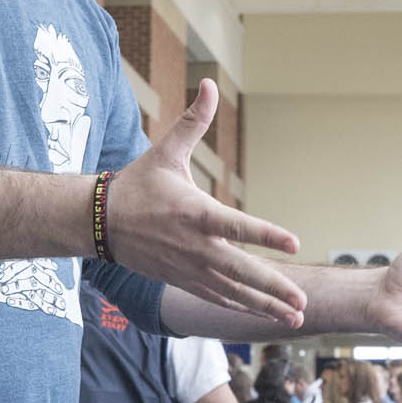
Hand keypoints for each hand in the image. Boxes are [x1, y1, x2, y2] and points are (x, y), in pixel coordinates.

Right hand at [105, 80, 306, 325]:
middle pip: (242, 271)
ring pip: (234, 292)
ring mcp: (190, 269)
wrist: (98, 223)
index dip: (267, 234)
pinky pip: (218, 298)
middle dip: (275, 288)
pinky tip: (264, 316)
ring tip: (295, 318)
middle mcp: (196, 246)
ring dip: (265, 305)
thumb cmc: (137, 185)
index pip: (238, 225)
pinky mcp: (184, 281)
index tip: (294, 243)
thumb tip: (209, 83)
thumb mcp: (165, 151)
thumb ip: (193, 122)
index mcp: (196, 213)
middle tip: (302, 303)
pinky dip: (242, 308)